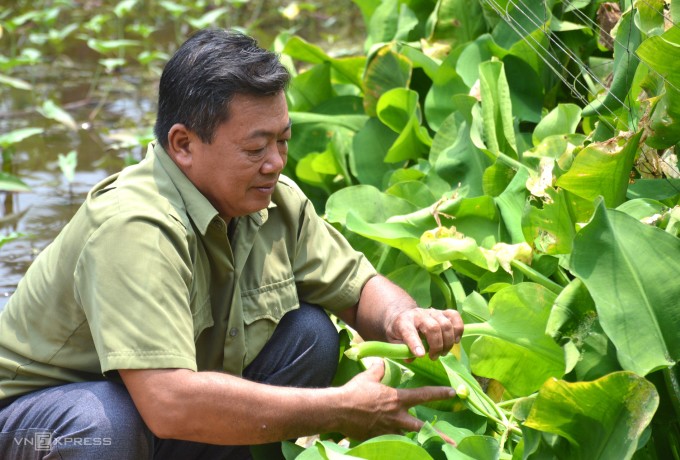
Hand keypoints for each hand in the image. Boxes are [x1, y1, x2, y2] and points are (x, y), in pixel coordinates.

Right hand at [337, 361, 456, 439]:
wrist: (338, 410)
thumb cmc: (354, 392)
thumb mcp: (368, 376)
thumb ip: (378, 369)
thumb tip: (382, 362)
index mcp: (397, 399)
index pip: (423, 395)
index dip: (439, 393)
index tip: (453, 392)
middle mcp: (397, 417)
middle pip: (422, 426)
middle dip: (439, 435)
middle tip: (453, 442)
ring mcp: (389, 430)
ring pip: (409, 436)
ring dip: (419, 440)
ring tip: (431, 446)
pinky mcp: (379, 438)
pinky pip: (393, 441)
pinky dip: (398, 443)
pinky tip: (402, 447)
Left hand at [385, 307, 463, 359]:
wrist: (403, 315)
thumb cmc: (399, 331)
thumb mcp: (394, 341)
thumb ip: (401, 350)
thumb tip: (410, 359)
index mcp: (403, 322)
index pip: (409, 331)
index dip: (415, 343)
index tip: (421, 355)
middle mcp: (419, 314)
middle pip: (433, 327)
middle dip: (437, 345)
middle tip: (434, 357)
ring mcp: (432, 312)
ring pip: (446, 324)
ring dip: (448, 342)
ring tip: (443, 352)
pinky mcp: (443, 312)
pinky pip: (455, 316)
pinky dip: (458, 329)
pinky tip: (454, 341)